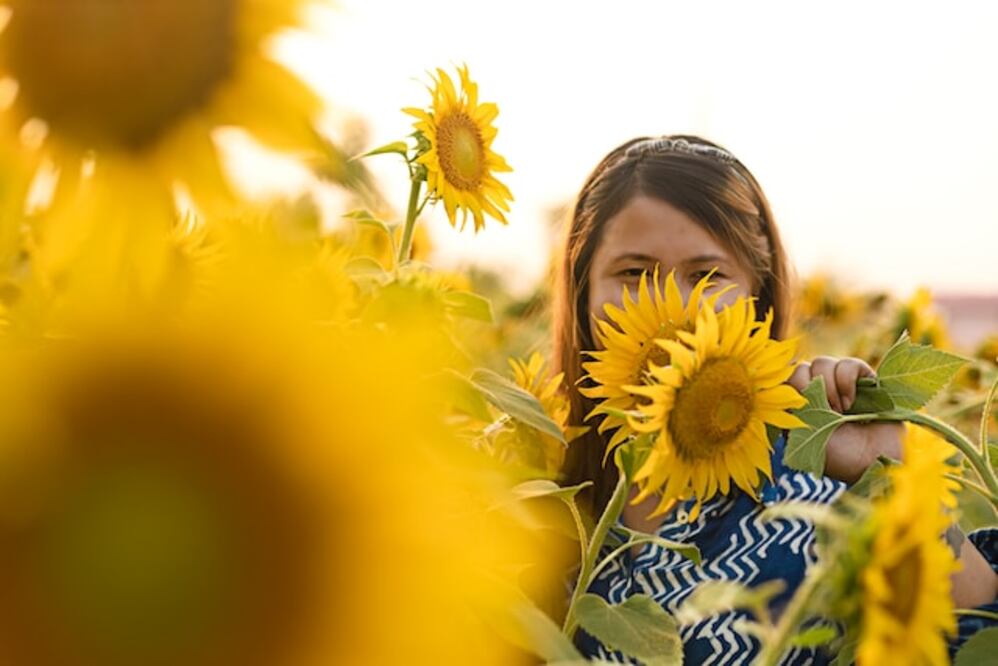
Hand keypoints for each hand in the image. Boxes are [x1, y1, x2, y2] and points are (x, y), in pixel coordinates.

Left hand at [788, 356, 901, 482]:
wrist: (875, 463)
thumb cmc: (838, 455)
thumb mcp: (803, 433)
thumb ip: (789, 405)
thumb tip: (784, 377)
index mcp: (802, 405)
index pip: (785, 380)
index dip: (792, 391)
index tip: (802, 413)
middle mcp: (821, 391)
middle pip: (801, 367)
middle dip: (809, 390)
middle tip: (825, 413)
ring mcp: (843, 384)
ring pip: (822, 362)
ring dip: (829, 387)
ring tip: (840, 411)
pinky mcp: (866, 380)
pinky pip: (848, 363)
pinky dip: (846, 381)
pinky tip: (852, 402)